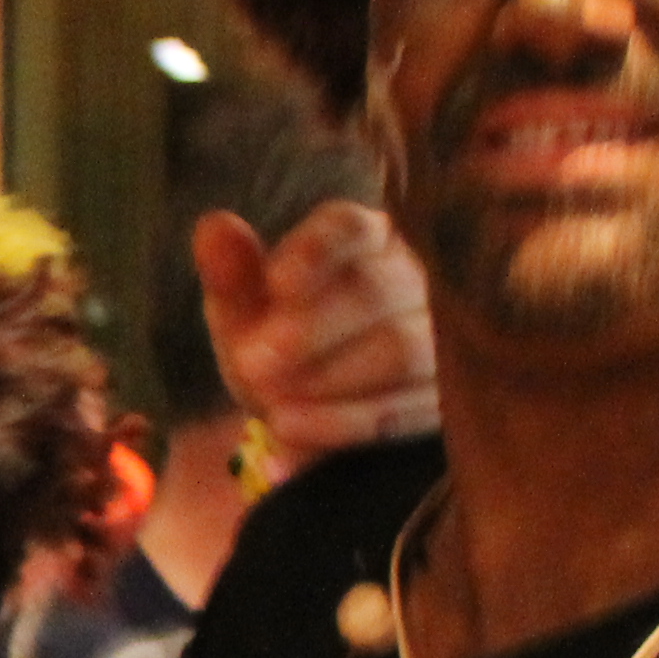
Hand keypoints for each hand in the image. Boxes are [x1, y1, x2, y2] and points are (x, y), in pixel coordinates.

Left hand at [196, 199, 435, 474]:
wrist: (302, 414)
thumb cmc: (272, 345)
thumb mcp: (242, 313)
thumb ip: (230, 275)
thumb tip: (213, 227)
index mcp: (364, 238)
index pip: (349, 227)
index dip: (315, 251)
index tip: (277, 283)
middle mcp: (414, 277)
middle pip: (377, 290)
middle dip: (313, 329)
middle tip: (255, 363)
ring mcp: (440, 337)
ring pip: (403, 348)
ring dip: (330, 378)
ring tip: (270, 403)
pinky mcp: (445, 397)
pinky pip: (409, 408)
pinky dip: (345, 422)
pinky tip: (292, 430)